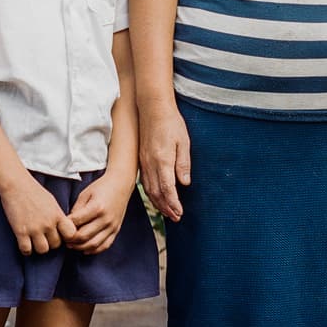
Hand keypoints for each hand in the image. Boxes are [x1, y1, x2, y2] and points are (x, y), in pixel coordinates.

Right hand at [0, 174, 76, 254]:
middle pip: (56, 245)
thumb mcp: (52, 202)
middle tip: (45, 238)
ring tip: (35, 241)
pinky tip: (25, 243)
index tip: (60, 235)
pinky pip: (26, 250)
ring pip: (43, 250)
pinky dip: (26, 249)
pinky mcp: (20, 232)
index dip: (66, 237)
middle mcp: (48, 224)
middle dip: (51, 243)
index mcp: (57, 215)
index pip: (71, 234)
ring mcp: (34, 229)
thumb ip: (58, 216)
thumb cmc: (34, 191)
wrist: (16, 185)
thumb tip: (63, 229)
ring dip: (39, 247)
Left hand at [64, 174, 132, 254]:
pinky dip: (94, 250)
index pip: (76, 223)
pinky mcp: (116, 230)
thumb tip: (68, 225)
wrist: (121, 184)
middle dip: (70, 240)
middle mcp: (106, 219)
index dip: (65, 227)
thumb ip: (76, 210)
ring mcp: (112, 226)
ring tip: (71, 244)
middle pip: (83, 236)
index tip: (60, 226)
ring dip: (80, 247)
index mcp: (97, 208)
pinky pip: (105, 245)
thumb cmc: (101, 187)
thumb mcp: (85, 194)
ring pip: (93, 244)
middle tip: (63, 238)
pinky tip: (84, 249)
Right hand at [138, 104, 191, 221]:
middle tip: (175, 218)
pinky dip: (151, 194)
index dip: (173, 203)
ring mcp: (144, 162)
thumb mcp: (184, 142)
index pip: (167, 189)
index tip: (180, 213)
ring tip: (168, 212)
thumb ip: (183, 164)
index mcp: (163, 160)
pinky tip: (157, 197)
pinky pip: (145, 182)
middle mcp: (151, 164)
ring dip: (158, 203)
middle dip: (166, 208)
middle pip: (157, 193)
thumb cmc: (171, 123)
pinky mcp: (142, 160)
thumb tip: (184, 183)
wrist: (152, 109)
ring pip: (149, 189)